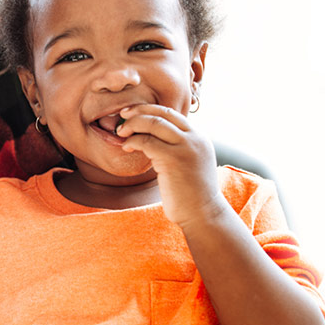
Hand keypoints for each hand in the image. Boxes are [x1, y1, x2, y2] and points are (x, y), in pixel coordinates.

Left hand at [115, 104, 225, 226]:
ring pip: (153, 123)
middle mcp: (194, 138)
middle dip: (139, 111)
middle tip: (122, 116)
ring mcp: (186, 147)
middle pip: (162, 112)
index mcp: (198, 137)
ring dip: (133, 124)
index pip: (171, 113)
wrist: (203, 215)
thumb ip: (177, 148)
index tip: (132, 113)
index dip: (149, 109)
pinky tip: (126, 147)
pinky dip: (133, 141)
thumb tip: (153, 138)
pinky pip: (147, 141)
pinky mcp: (174, 159)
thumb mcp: (189, 163)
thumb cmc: (191, 193)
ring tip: (121, 132)